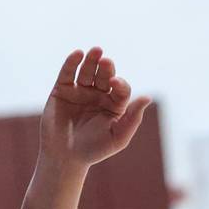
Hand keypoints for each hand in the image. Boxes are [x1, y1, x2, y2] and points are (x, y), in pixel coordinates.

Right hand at [41, 48, 149, 170]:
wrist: (64, 158)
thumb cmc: (94, 150)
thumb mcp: (118, 137)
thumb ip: (132, 118)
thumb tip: (147, 98)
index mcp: (113, 104)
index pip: (120, 88)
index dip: (119, 83)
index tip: (114, 83)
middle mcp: (98, 95)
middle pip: (104, 76)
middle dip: (106, 68)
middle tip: (106, 61)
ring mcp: (79, 92)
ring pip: (87, 71)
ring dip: (91, 60)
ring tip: (95, 51)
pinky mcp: (61, 91)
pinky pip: (67, 74)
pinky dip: (71, 63)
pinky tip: (77, 54)